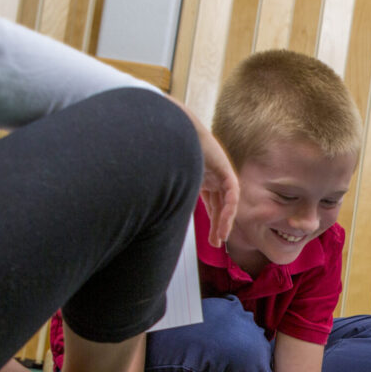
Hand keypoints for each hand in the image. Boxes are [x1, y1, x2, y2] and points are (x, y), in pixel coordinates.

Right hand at [170, 97, 238, 246]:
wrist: (169, 129)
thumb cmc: (159, 150)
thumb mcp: (163, 179)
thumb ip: (160, 193)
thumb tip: (139, 213)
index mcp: (198, 174)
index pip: (208, 199)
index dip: (211, 217)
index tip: (209, 236)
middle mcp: (211, 173)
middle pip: (218, 203)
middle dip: (218, 223)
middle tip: (216, 242)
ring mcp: (219, 172)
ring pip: (227, 202)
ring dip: (224, 222)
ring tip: (220, 239)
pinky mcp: (225, 171)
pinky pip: (231, 195)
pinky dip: (228, 211)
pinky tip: (224, 225)